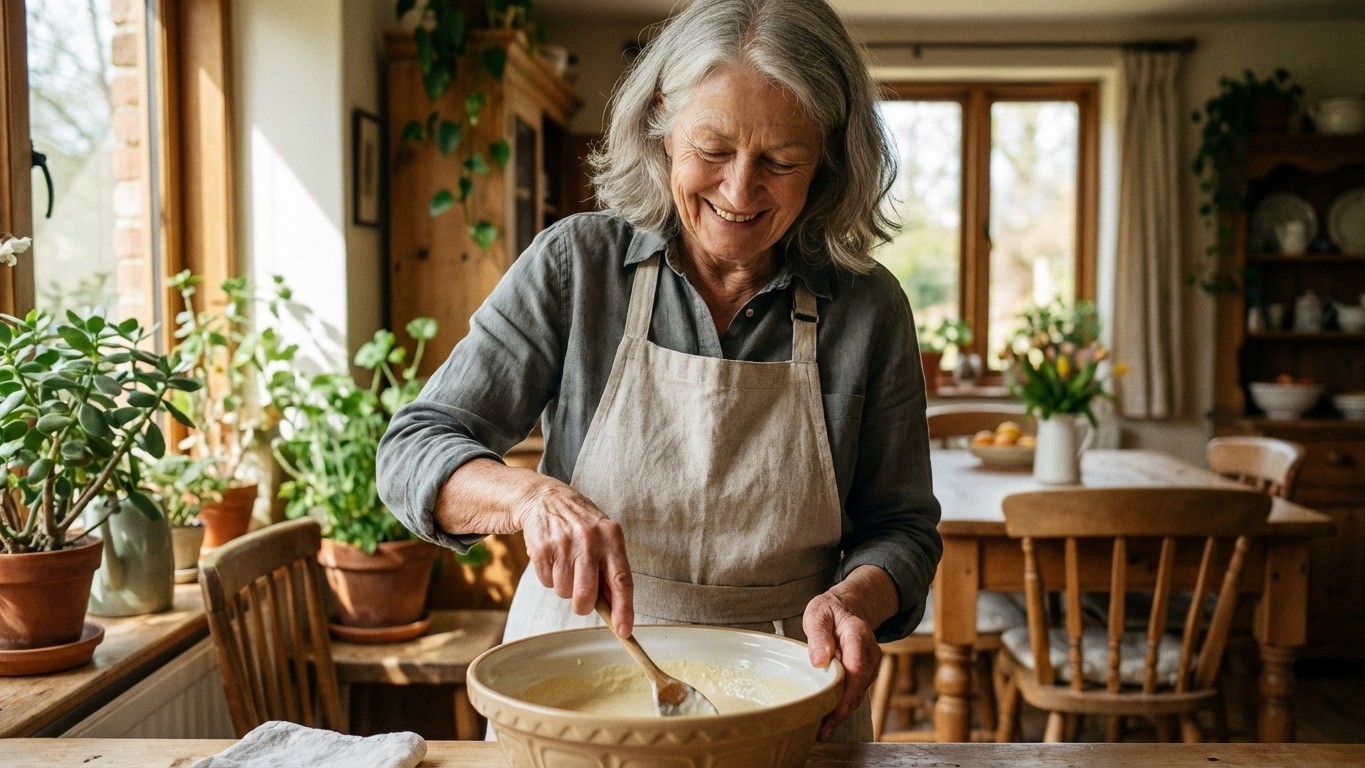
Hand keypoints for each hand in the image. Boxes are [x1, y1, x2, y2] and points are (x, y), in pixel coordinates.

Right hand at [515, 479, 634, 635]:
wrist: (546, 498)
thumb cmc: (581, 525)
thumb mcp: (604, 538)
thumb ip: (612, 570)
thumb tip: (618, 611)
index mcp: (612, 537)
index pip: (622, 580)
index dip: (624, 609)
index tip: (624, 631)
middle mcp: (590, 539)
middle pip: (587, 594)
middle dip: (583, 606)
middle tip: (581, 601)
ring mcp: (564, 543)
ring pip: (564, 591)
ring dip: (564, 588)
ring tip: (565, 565)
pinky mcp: (541, 547)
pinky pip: (546, 582)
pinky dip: (548, 578)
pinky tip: (552, 559)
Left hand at [802, 590, 882, 739]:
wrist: (848, 608)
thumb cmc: (830, 611)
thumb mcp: (818, 615)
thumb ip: (818, 636)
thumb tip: (819, 661)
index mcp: (859, 636)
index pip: (856, 670)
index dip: (846, 696)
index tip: (832, 714)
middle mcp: (870, 654)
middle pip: (859, 689)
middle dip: (841, 713)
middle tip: (820, 731)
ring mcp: (870, 666)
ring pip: (858, 695)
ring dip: (841, 713)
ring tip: (820, 730)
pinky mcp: (865, 675)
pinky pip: (855, 694)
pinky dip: (842, 707)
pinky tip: (827, 718)